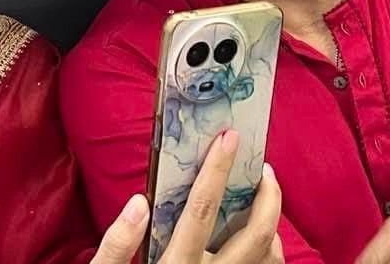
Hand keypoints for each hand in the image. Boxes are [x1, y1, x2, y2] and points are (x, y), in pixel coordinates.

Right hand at [90, 130, 283, 263]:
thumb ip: (117, 244)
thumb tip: (139, 202)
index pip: (201, 210)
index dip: (217, 169)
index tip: (228, 138)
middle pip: (256, 234)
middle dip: (269, 196)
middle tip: (265, 170)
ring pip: (270, 258)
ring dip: (272, 225)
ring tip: (259, 201)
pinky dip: (269, 252)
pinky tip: (256, 239)